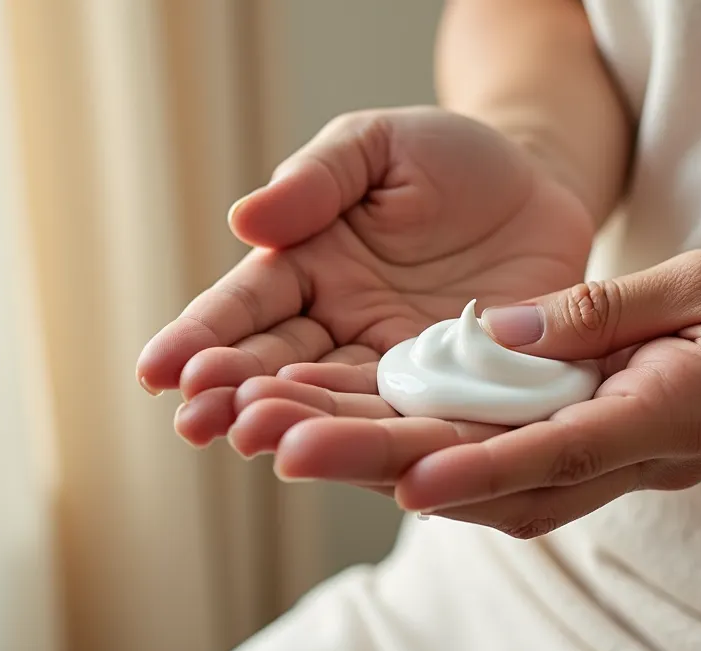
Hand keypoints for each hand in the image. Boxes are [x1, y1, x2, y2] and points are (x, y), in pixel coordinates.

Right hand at [135, 107, 594, 446]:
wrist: (541, 185)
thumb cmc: (448, 158)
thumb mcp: (378, 145)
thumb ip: (318, 179)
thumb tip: (245, 221)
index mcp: (306, 269)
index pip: (247, 308)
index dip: (204, 337)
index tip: (159, 370)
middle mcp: (341, 329)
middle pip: (281, 369)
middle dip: (237, 395)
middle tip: (197, 422)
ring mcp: (398, 367)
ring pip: (341, 407)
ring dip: (299, 426)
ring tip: (256, 442)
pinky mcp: (458, 391)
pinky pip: (421, 419)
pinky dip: (387, 439)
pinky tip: (352, 456)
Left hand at [229, 234, 700, 537]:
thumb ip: (605, 309)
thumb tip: (503, 331)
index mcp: (674, 411)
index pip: (559, 448)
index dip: (475, 462)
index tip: (400, 475)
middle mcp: (645, 455)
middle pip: (505, 481)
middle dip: (395, 468)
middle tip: (290, 449)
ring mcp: (635, 463)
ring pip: (509, 489)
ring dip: (412, 471)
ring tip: (312, 442)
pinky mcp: (625, 450)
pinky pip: (533, 470)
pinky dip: (463, 463)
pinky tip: (400, 443)